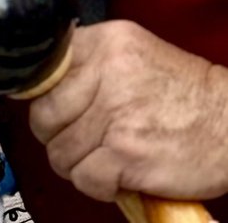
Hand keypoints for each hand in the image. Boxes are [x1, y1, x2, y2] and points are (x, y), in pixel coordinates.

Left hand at [29, 20, 227, 202]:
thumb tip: (44, 84)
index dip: (42, 96)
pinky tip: (115, 179)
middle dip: (56, 136)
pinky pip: (84, 177)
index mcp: (104, 42)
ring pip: (60, 151)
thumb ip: (91, 62)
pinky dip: (96, 186)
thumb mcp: (133, 53)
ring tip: (101, 161)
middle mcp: (106, 72)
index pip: (43, 69)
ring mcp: (115, 114)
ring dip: (76, 165)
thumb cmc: (185, 93)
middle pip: (44, 114)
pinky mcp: (127, 154)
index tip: (51, 110)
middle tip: (79, 142)